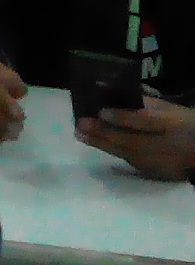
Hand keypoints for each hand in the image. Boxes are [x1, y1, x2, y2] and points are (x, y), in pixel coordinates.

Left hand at [79, 97, 194, 179]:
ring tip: (81, 135)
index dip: (123, 117)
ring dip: (102, 144)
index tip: (101, 111)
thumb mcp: (170, 109)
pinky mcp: (155, 173)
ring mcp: (160, 162)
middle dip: (104, 133)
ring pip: (128, 154)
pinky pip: (132, 162)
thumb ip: (146, 103)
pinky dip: (114, 152)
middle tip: (80, 125)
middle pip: (132, 141)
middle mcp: (165, 145)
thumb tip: (117, 91)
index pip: (147, 121)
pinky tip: (98, 144)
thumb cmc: (183, 124)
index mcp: (171, 124)